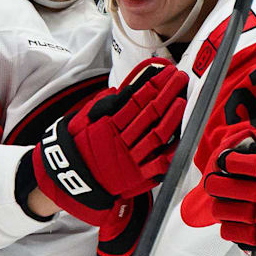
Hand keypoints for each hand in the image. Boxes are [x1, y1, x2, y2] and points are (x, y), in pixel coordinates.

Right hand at [29, 58, 187, 224]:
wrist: (72, 180)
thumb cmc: (79, 147)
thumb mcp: (82, 122)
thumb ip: (101, 105)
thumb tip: (120, 91)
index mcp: (107, 125)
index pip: (135, 101)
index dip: (153, 86)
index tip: (166, 74)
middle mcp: (121, 141)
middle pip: (149, 113)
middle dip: (167, 93)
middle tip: (180, 79)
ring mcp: (131, 159)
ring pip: (157, 135)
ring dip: (172, 117)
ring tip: (182, 101)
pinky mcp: (137, 176)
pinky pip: (159, 163)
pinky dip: (172, 150)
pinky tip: (182, 136)